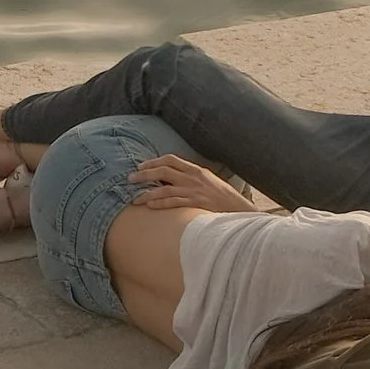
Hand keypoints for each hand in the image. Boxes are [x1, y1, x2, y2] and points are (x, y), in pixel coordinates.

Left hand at [128, 154, 249, 213]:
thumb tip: (172, 180)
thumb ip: (191, 178)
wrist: (239, 209)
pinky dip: (160, 203)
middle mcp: (193, 178)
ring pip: (165, 188)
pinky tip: (149, 205)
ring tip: (134, 198)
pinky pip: (173, 202)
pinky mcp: (195, 204)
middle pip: (163, 171)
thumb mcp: (207, 181)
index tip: (141, 166)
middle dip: (144, 174)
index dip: (154, 161)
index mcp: (195, 169)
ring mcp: (194, 191)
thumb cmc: (222, 197)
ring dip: (147, 192)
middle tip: (130, 179)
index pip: (171, 159)